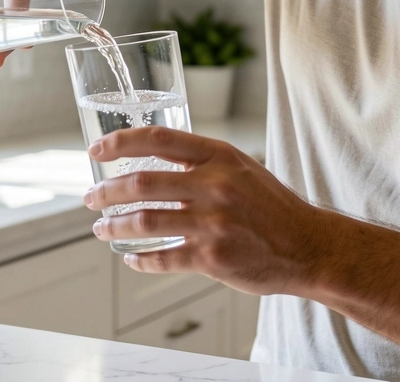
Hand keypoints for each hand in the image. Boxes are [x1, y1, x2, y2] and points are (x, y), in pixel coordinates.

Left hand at [83, 127, 322, 295]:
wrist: (308, 246)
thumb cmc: (271, 206)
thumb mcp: (241, 168)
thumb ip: (201, 163)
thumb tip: (152, 163)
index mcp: (219, 156)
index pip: (157, 140)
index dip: (120, 143)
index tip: (96, 151)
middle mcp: (214, 186)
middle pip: (141, 183)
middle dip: (106, 191)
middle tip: (90, 198)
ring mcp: (213, 223)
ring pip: (145, 222)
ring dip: (114, 226)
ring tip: (101, 228)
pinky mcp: (212, 258)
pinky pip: (163, 258)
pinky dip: (140, 259)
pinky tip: (131, 258)